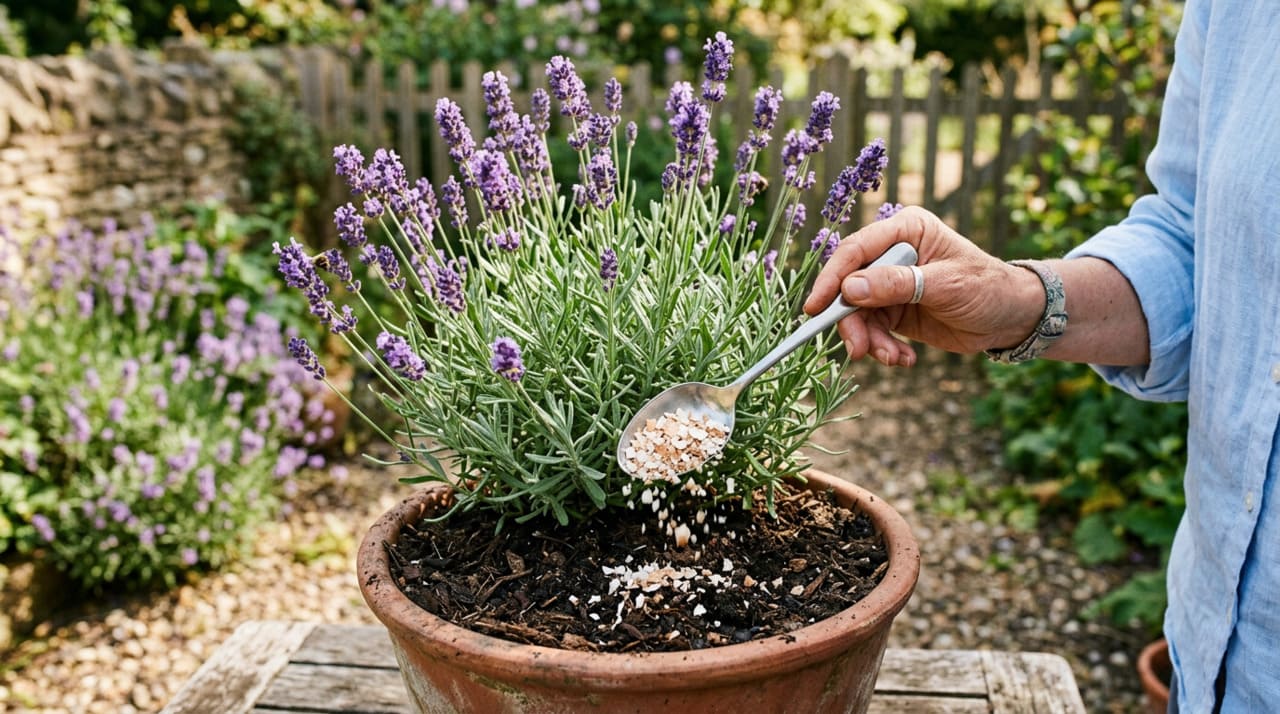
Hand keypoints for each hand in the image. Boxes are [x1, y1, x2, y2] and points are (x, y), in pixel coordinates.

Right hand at [803, 206, 1043, 366]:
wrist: (1012, 318)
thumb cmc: (988, 288)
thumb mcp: (944, 285)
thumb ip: (897, 285)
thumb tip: (850, 289)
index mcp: (905, 230)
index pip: (856, 251)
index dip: (832, 279)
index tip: (815, 308)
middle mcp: (892, 253)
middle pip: (850, 286)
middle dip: (852, 322)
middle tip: (858, 350)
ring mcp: (890, 283)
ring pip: (858, 313)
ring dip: (870, 341)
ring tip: (893, 358)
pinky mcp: (894, 310)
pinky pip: (873, 330)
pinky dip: (883, 348)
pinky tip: (904, 358)